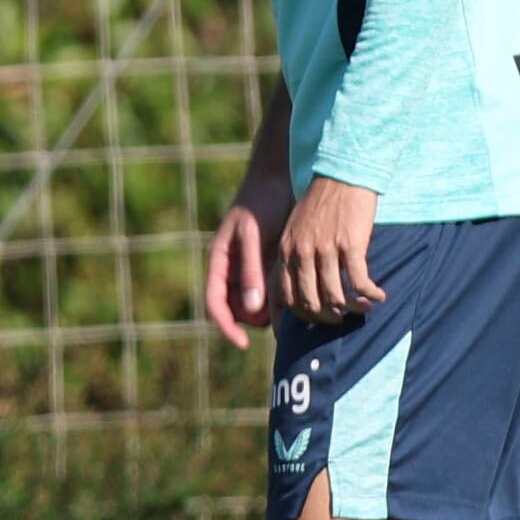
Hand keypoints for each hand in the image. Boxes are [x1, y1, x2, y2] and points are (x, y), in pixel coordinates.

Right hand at [202, 160, 294, 343]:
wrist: (281, 176)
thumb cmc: (262, 201)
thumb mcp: (254, 235)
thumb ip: (252, 271)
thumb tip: (253, 310)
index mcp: (220, 261)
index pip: (215, 303)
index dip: (226, 326)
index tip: (244, 343)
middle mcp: (233, 268)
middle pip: (238, 308)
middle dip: (255, 320)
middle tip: (284, 321)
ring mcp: (252, 265)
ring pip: (258, 302)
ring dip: (273, 310)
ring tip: (297, 309)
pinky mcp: (271, 261)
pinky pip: (275, 288)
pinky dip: (285, 296)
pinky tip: (304, 294)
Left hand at [277, 175, 383, 325]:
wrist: (342, 173)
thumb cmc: (323, 202)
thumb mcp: (297, 228)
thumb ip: (296, 254)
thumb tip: (304, 283)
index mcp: (286, 251)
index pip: (285, 296)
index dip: (300, 314)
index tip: (316, 322)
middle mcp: (301, 253)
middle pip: (309, 302)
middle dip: (327, 317)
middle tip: (342, 319)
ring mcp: (324, 249)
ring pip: (335, 296)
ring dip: (352, 308)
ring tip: (364, 308)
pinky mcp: (350, 244)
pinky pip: (359, 281)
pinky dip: (370, 294)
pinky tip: (380, 295)